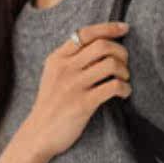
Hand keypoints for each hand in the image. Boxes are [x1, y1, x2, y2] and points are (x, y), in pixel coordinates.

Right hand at [22, 20, 130, 160]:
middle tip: (125, 62)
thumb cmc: (51, 104)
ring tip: (124, 79)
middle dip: (120, 51)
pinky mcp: (83, 104)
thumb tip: (101, 44)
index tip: (124, 28)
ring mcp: (74, 86)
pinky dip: (125, 88)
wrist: (38, 134)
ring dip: (124, 70)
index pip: (86, 33)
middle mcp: (65, 69)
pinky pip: (113, 87)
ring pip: (110, 64)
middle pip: (102, 46)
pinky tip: (124, 93)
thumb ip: (70, 59)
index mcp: (57, 58)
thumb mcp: (53, 75)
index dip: (109, 28)